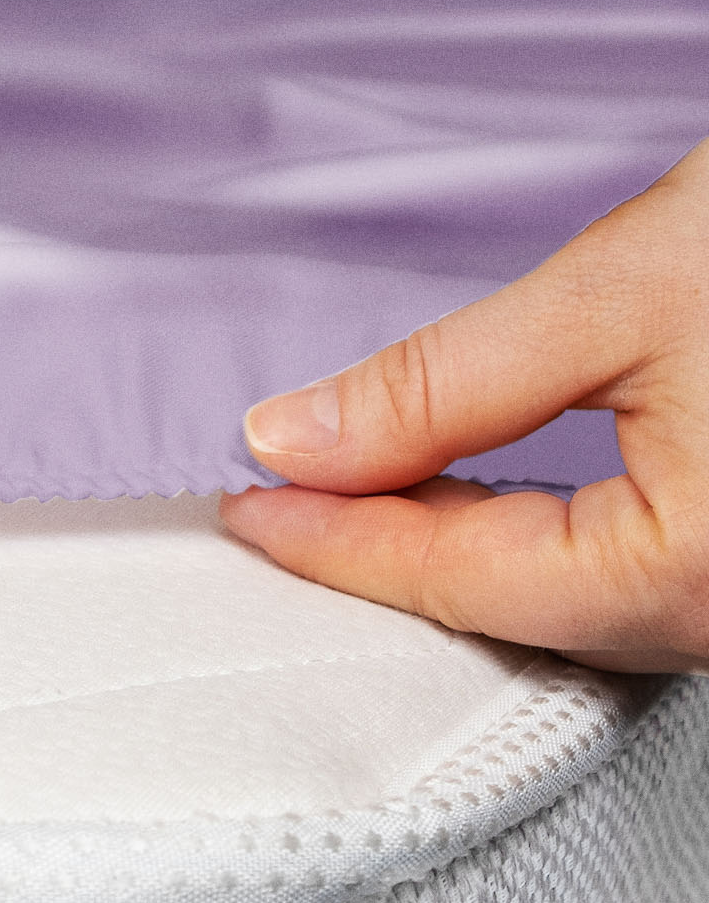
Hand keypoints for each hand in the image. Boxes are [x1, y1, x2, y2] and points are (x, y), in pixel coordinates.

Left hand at [222, 138, 708, 672]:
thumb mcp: (627, 292)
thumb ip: (444, 386)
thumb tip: (292, 436)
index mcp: (698, 570)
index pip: (456, 576)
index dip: (331, 540)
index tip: (240, 505)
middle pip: (514, 610)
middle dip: (389, 558)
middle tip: (280, 503)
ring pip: (580, 608)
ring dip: (465, 558)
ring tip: (360, 499)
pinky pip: (644, 586)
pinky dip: (552, 549)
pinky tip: (493, 506)